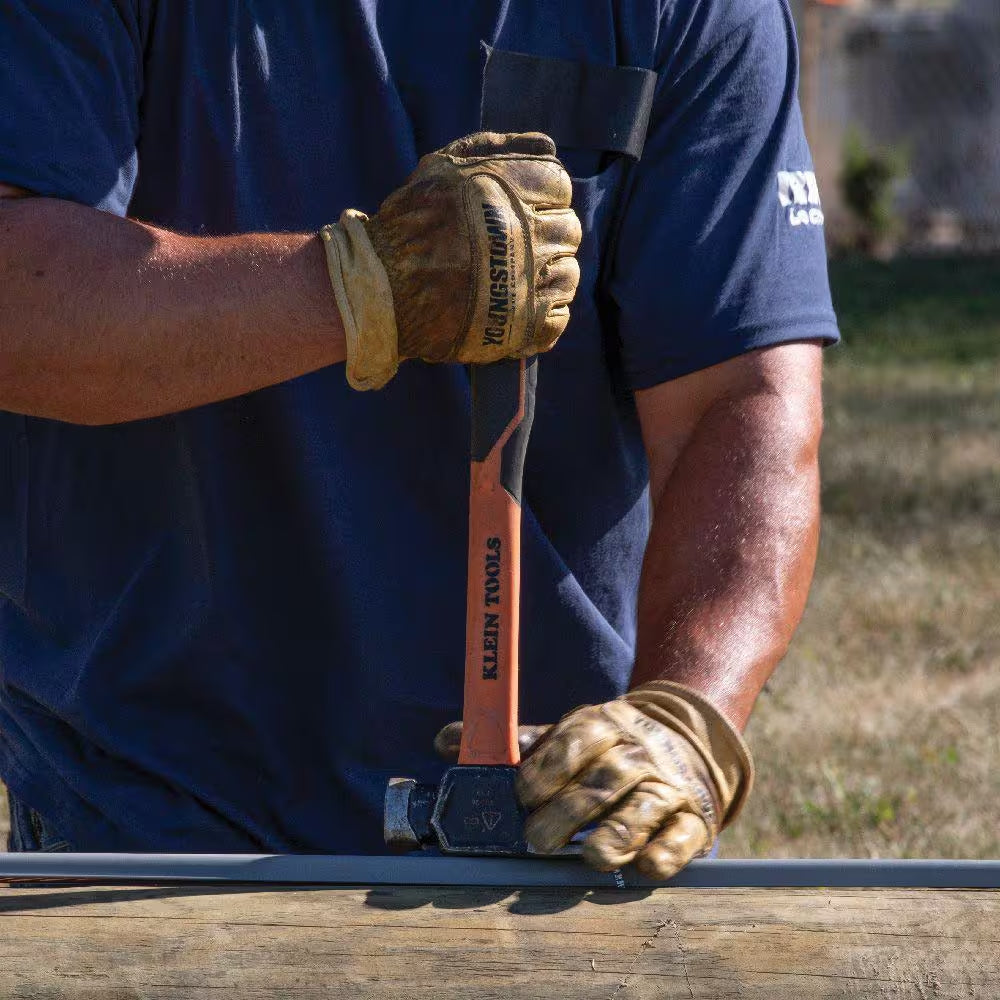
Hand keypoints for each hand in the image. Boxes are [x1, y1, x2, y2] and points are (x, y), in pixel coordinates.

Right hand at [321, 131, 581, 389]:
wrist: (383, 289)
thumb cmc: (411, 224)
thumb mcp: (444, 166)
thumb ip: (497, 149)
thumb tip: (550, 148)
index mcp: (511, 190)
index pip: (559, 186)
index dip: (540, 198)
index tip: (517, 212)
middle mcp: (527, 233)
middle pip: (567, 230)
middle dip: (544, 236)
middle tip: (509, 250)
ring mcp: (529, 282)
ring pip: (568, 273)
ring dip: (547, 275)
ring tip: (512, 280)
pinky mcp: (525, 326)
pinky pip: (559, 316)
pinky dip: (544, 313)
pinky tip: (517, 307)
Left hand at [435, 681, 752, 877]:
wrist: (680, 744)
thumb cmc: (602, 750)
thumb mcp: (562, 736)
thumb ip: (512, 745)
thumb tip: (446, 741)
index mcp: (599, 726)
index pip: (575, 739)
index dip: (547, 767)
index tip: (520, 792)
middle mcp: (633, 754)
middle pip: (603, 780)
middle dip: (570, 811)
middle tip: (537, 839)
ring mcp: (665, 786)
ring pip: (644, 807)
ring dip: (619, 834)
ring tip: (594, 858)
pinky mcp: (692, 819)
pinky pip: (684, 835)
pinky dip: (667, 851)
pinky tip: (647, 865)